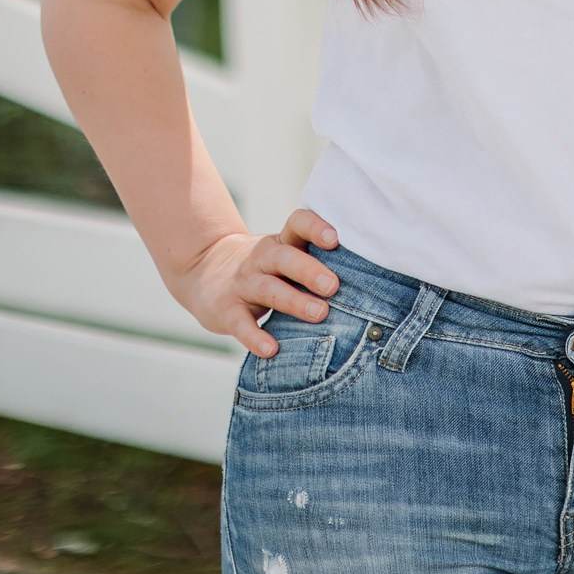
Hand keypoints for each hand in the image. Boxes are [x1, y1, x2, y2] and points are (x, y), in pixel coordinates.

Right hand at [173, 208, 341, 356]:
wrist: (203, 270)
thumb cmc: (263, 266)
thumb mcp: (283, 254)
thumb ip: (315, 261)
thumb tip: (370, 277)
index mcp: (281, 242)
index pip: (297, 224)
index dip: (315, 227)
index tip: (336, 239)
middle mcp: (261, 259)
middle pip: (285, 258)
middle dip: (310, 270)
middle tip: (334, 286)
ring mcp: (242, 283)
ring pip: (268, 289)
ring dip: (294, 301)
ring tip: (319, 313)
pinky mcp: (226, 310)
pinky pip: (241, 324)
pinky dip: (255, 337)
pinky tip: (271, 349)